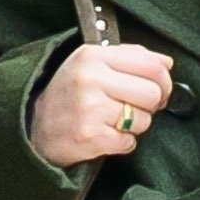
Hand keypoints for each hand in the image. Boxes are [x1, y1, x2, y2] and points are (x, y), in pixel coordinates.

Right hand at [31, 42, 173, 167]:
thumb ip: (130, 57)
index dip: (164, 81)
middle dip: (150, 106)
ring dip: (134, 126)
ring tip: (112, 121)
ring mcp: (90, 108)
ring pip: (143, 120)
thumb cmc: (69, 93)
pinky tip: (104, 135)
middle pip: (152, 94)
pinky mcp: (90, 136)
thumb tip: (166, 62)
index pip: (151, 65)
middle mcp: (91, 79)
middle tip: (135, 108)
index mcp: (93, 56)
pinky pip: (128, 142)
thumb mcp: (92, 64)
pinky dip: (121, 143)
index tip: (159, 89)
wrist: (33, 126)